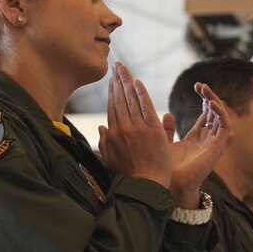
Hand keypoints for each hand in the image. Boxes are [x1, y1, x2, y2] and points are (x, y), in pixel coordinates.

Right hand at [98, 62, 171, 186]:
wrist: (143, 186)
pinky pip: (146, 107)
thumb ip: (105, 142)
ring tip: (124, 68)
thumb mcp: (110, 160)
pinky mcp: (152, 130)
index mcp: (113, 134)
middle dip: (117, 80)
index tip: (111, 80)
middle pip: (119, 99)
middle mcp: (123, 128)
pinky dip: (141, 93)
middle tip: (117, 65)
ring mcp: (137, 128)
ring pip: (131, 100)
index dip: (112, 91)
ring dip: (127, 81)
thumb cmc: (128, 176)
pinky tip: (137, 82)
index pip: (112, 107)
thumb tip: (100, 128)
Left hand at [168, 82, 231, 207]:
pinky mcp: (217, 147)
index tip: (197, 86)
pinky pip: (225, 127)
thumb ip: (167, 130)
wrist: (170, 185)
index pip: (206, 115)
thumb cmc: (166, 170)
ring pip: (222, 117)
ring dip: (216, 102)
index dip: (204, 100)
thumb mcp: (164, 143)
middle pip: (215, 114)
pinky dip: (221, 113)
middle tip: (201, 85)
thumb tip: (168, 114)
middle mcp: (208, 139)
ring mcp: (214, 143)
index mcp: (196, 138)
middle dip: (210, 97)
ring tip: (206, 89)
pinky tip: (211, 103)